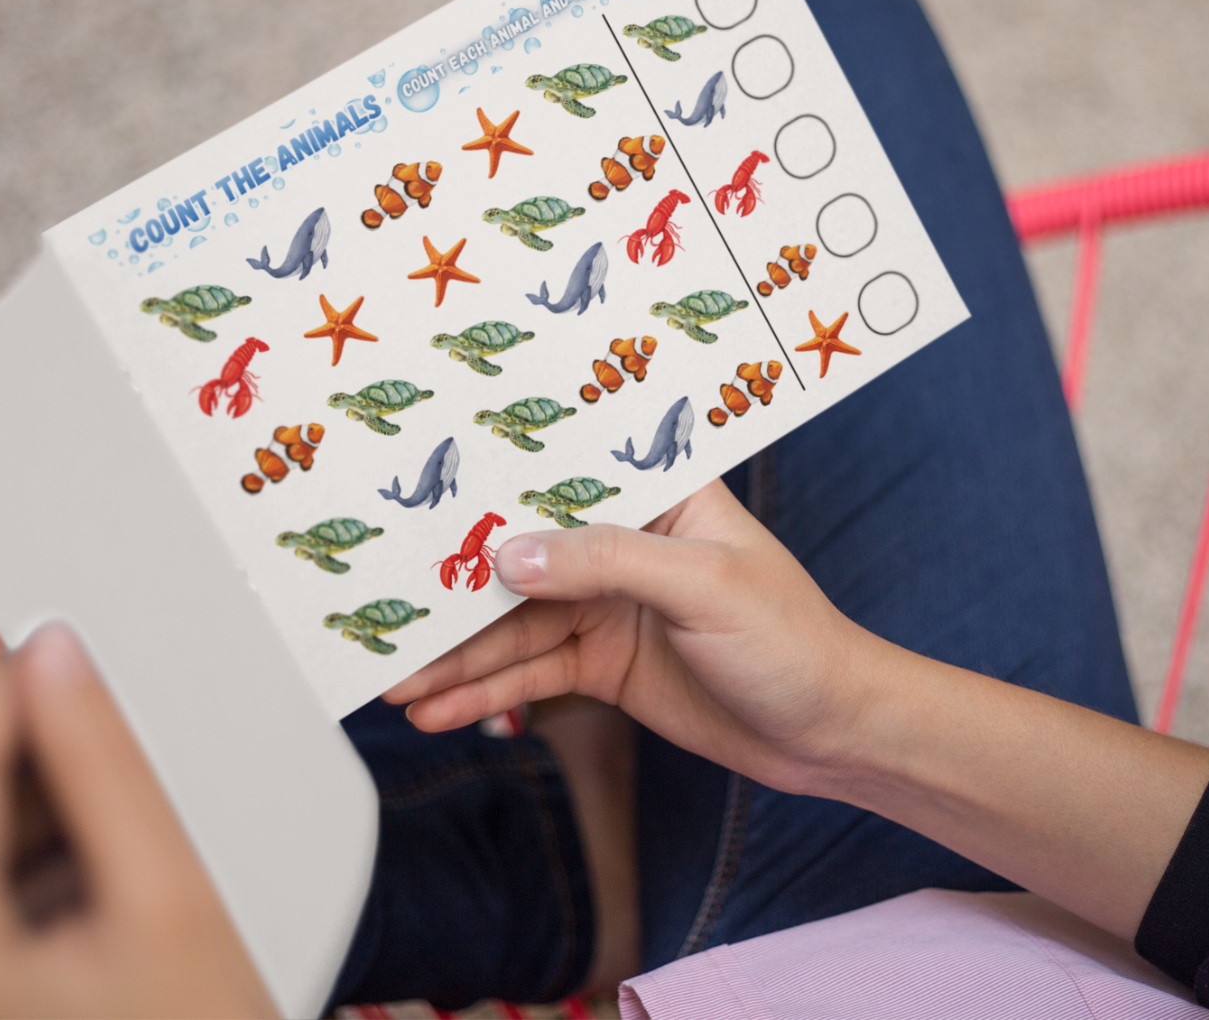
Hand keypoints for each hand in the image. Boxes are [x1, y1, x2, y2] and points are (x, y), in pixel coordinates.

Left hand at [0, 625, 275, 1019]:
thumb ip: (108, 767)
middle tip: (104, 708)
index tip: (57, 630)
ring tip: (116, 810)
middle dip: (23, 754)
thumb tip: (59, 661)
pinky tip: (89, 880)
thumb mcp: (172, 896)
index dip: (8, 683)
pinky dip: (15, 884)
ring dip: (24, 817)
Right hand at [385, 479, 887, 797]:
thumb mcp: (705, 585)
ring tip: (391, 676)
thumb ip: (606, 562)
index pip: (559, 473)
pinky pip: (529, 673)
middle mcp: (622, 542)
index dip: (490, 479)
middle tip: (377, 600)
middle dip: (451, 581)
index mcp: (655, 494)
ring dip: (454, 651)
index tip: (418, 486)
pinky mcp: (601, 663)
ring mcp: (606, 605)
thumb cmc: (792, 638)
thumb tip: (509, 554)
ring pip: (512, 622)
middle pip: (519, 553)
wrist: (830, 733)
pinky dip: (482, 692)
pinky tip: (436, 707)